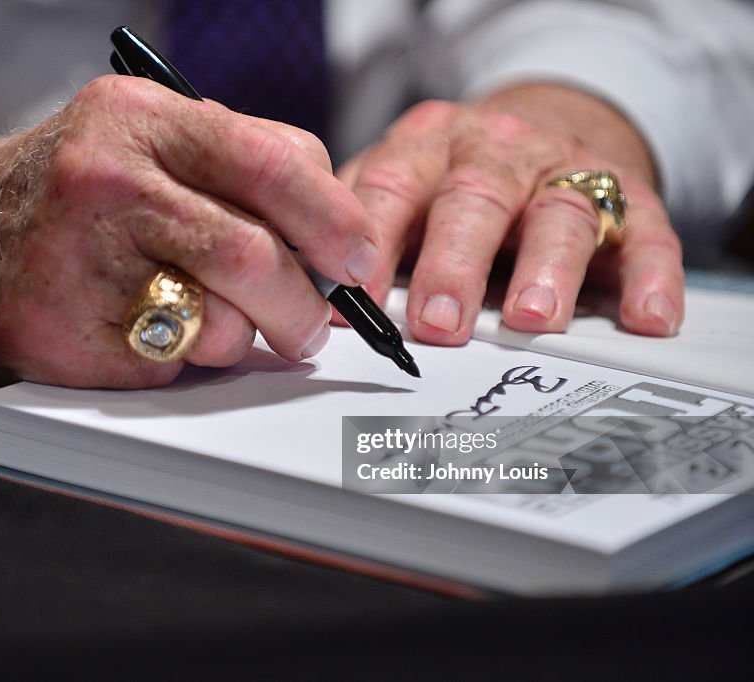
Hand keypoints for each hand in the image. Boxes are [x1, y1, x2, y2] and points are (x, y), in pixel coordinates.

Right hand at [0, 76, 378, 387]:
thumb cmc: (71, 196)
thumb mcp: (144, 142)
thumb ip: (238, 168)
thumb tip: (337, 239)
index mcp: (138, 120)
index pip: (272, 164)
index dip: (335, 219)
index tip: (359, 258)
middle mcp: (105, 183)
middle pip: (254, 256)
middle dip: (305, 306)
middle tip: (314, 324)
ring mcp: (78, 264)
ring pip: (221, 324)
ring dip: (241, 338)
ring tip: (212, 320)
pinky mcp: (63, 337)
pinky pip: (172, 366)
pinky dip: (183, 360)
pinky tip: (148, 332)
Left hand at [338, 83, 683, 344]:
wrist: (542, 130)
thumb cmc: (450, 180)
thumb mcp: (396, 187)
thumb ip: (360, 232)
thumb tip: (309, 300)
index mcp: (425, 149)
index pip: (391, 188)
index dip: (370, 244)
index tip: (352, 304)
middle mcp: (494, 153)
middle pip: (474, 200)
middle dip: (453, 264)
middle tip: (436, 323)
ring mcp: (564, 172)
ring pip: (560, 213)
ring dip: (547, 270)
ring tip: (531, 319)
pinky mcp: (629, 197)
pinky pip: (647, 234)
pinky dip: (650, 278)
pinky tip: (646, 317)